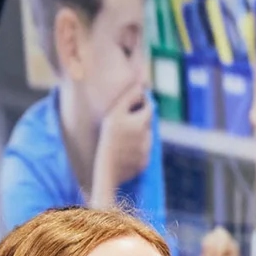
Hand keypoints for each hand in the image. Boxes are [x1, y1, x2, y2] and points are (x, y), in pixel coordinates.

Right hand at [89, 84, 152, 206]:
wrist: (106, 170)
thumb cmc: (107, 138)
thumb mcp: (114, 114)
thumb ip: (129, 98)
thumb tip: (141, 86)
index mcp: (142, 123)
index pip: (149, 108)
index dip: (142, 104)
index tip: (134, 105)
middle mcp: (147, 137)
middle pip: (147, 124)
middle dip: (138, 121)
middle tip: (123, 125)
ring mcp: (147, 152)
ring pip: (145, 139)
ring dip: (137, 137)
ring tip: (120, 141)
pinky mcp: (144, 164)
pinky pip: (142, 153)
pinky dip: (135, 151)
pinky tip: (122, 153)